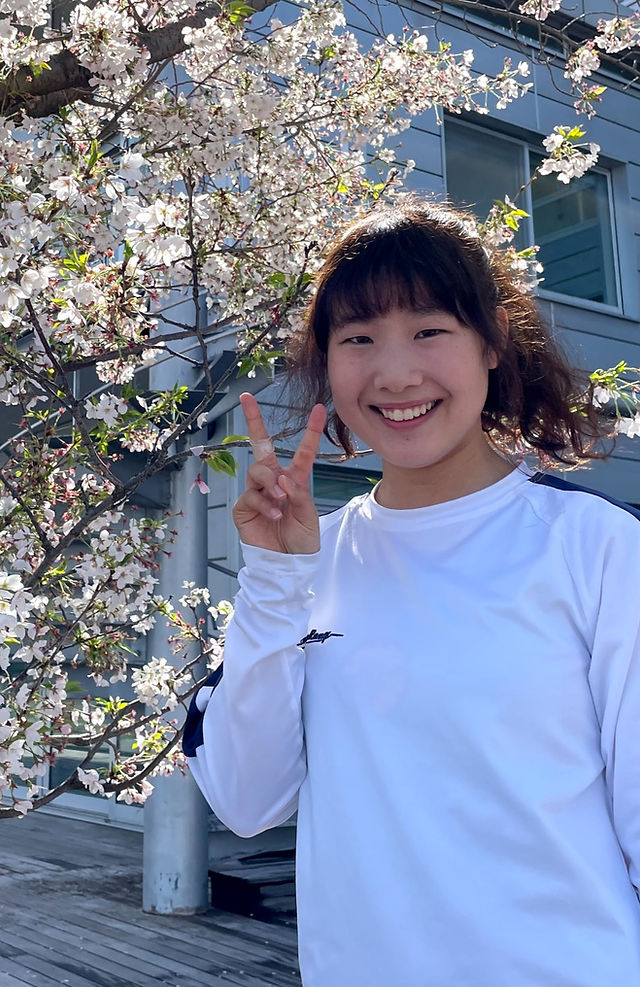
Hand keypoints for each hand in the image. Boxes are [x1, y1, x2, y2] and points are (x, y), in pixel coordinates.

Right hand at [232, 392, 326, 553]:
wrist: (287, 565)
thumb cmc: (302, 540)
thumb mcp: (309, 515)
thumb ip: (299, 493)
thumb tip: (282, 476)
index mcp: (295, 480)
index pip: (303, 451)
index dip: (311, 430)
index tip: (319, 409)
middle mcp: (274, 481)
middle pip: (261, 446)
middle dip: (253, 420)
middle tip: (246, 399)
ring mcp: (257, 493)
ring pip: (257, 470)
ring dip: (270, 482)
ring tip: (281, 499)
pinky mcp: (244, 508)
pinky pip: (252, 496)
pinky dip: (265, 504)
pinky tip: (275, 515)